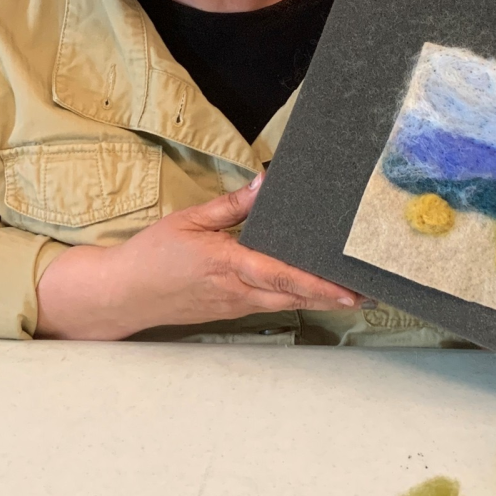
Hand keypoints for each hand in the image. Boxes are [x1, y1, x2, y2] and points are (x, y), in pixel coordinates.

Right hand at [35, 175, 365, 340]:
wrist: (124, 294)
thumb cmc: (154, 255)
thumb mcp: (189, 221)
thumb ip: (231, 206)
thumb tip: (266, 184)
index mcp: (228, 264)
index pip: (282, 276)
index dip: (318, 285)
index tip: (349, 290)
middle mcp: (238, 291)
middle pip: (295, 296)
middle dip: (333, 296)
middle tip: (370, 291)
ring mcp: (236, 306)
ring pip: (287, 304)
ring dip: (320, 300)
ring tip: (354, 294)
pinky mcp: (231, 311)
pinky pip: (272, 305)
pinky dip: (297, 299)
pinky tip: (313, 292)